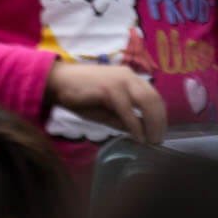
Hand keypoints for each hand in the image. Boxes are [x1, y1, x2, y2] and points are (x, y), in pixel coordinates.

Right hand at [44, 62, 167, 143]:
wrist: (56, 82)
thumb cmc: (79, 95)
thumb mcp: (105, 109)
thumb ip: (122, 118)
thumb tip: (140, 132)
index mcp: (129, 78)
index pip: (154, 96)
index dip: (160, 116)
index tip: (160, 132)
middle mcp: (128, 76)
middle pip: (154, 99)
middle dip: (159, 122)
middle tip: (157, 140)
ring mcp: (119, 81)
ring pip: (146, 103)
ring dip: (152, 124)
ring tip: (151, 141)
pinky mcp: (109, 89)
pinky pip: (128, 111)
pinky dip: (135, 126)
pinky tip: (137, 138)